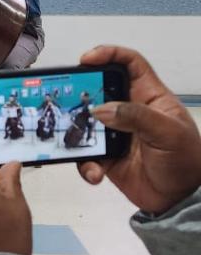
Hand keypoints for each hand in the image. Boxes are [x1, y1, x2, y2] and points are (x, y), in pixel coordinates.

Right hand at [77, 45, 200, 213]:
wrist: (181, 200)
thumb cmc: (186, 161)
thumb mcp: (168, 133)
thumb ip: (136, 116)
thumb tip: (100, 109)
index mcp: (149, 97)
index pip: (130, 64)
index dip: (109, 54)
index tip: (87, 59)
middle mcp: (129, 111)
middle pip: (98, 89)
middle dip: (81, 92)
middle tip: (68, 98)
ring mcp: (114, 133)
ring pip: (85, 122)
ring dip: (78, 132)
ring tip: (76, 141)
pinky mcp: (105, 156)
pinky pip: (85, 155)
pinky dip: (86, 164)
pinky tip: (96, 173)